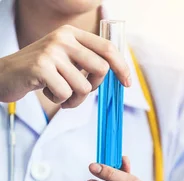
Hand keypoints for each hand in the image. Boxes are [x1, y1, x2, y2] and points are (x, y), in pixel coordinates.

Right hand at [0, 25, 130, 107]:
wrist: (4, 74)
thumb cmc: (41, 72)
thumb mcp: (66, 59)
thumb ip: (88, 61)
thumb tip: (121, 74)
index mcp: (72, 34)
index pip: (108, 48)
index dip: (122, 67)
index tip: (127, 83)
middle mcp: (62, 38)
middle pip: (101, 68)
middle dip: (95, 86)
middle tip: (79, 91)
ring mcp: (51, 51)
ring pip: (84, 86)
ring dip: (74, 98)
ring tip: (59, 94)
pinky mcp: (41, 67)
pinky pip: (66, 94)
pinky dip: (59, 100)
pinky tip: (46, 91)